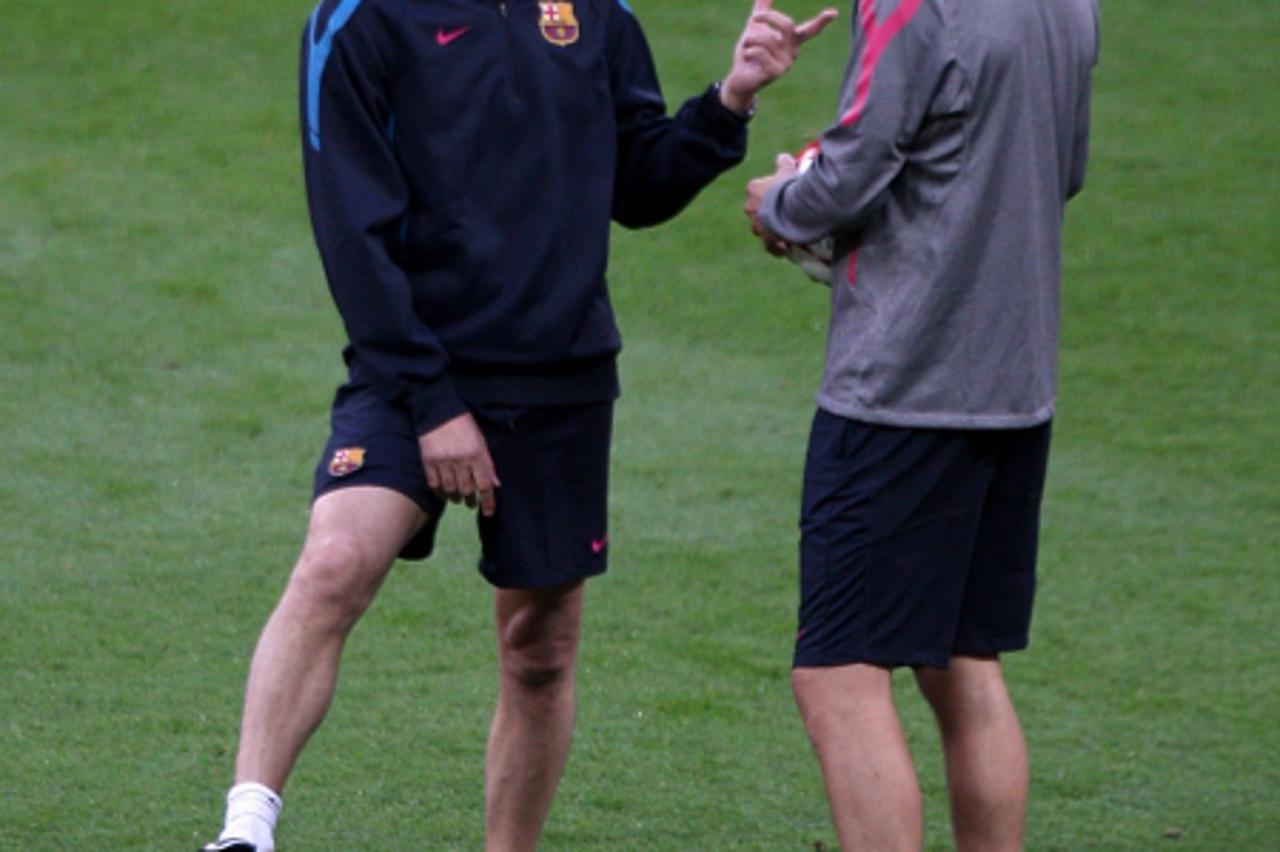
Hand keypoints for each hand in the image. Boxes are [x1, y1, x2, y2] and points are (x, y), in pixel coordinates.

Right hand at [418, 412, 499, 515]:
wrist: (437, 410)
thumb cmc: (463, 425)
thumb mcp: (480, 441)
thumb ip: (487, 463)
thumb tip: (495, 484)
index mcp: (477, 454)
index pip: (485, 484)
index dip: (488, 501)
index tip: (488, 512)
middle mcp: (461, 460)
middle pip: (467, 490)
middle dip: (470, 500)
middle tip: (471, 503)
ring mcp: (443, 461)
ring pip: (450, 489)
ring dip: (455, 497)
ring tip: (458, 498)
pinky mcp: (428, 461)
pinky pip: (434, 484)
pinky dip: (439, 492)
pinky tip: (443, 493)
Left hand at [720, 0, 838, 113]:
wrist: (739, 78)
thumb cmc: (749, 52)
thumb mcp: (755, 28)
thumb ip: (762, 9)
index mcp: (792, 41)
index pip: (810, 30)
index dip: (821, 21)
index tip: (833, 13)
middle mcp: (793, 52)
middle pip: (788, 25)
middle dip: (768, 17)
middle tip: (755, 17)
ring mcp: (786, 64)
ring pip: (766, 38)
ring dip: (750, 39)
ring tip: (747, 48)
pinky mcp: (775, 73)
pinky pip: (759, 52)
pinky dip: (748, 51)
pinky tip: (747, 59)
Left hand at [745, 152, 797, 255]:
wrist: (792, 210)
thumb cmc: (788, 187)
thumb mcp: (787, 171)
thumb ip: (784, 163)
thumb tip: (783, 157)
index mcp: (753, 190)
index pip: (756, 190)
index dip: (768, 191)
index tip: (779, 192)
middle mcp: (751, 209)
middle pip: (756, 211)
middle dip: (766, 211)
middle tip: (782, 210)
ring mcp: (758, 225)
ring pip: (761, 229)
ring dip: (770, 229)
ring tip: (784, 230)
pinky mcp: (766, 239)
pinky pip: (770, 246)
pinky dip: (776, 247)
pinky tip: (785, 248)